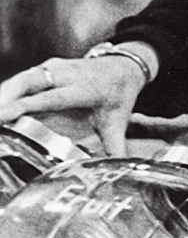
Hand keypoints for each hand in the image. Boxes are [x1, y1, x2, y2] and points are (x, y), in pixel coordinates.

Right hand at [0, 55, 144, 156]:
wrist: (124, 67)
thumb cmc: (118, 96)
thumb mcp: (118, 121)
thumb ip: (115, 147)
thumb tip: (117, 171)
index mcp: (86, 89)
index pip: (53, 98)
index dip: (26, 106)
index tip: (2, 116)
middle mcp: (68, 75)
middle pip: (31, 81)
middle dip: (6, 96)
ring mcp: (55, 68)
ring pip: (23, 78)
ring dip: (3, 95)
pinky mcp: (46, 68)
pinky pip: (23, 79)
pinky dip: (7, 92)